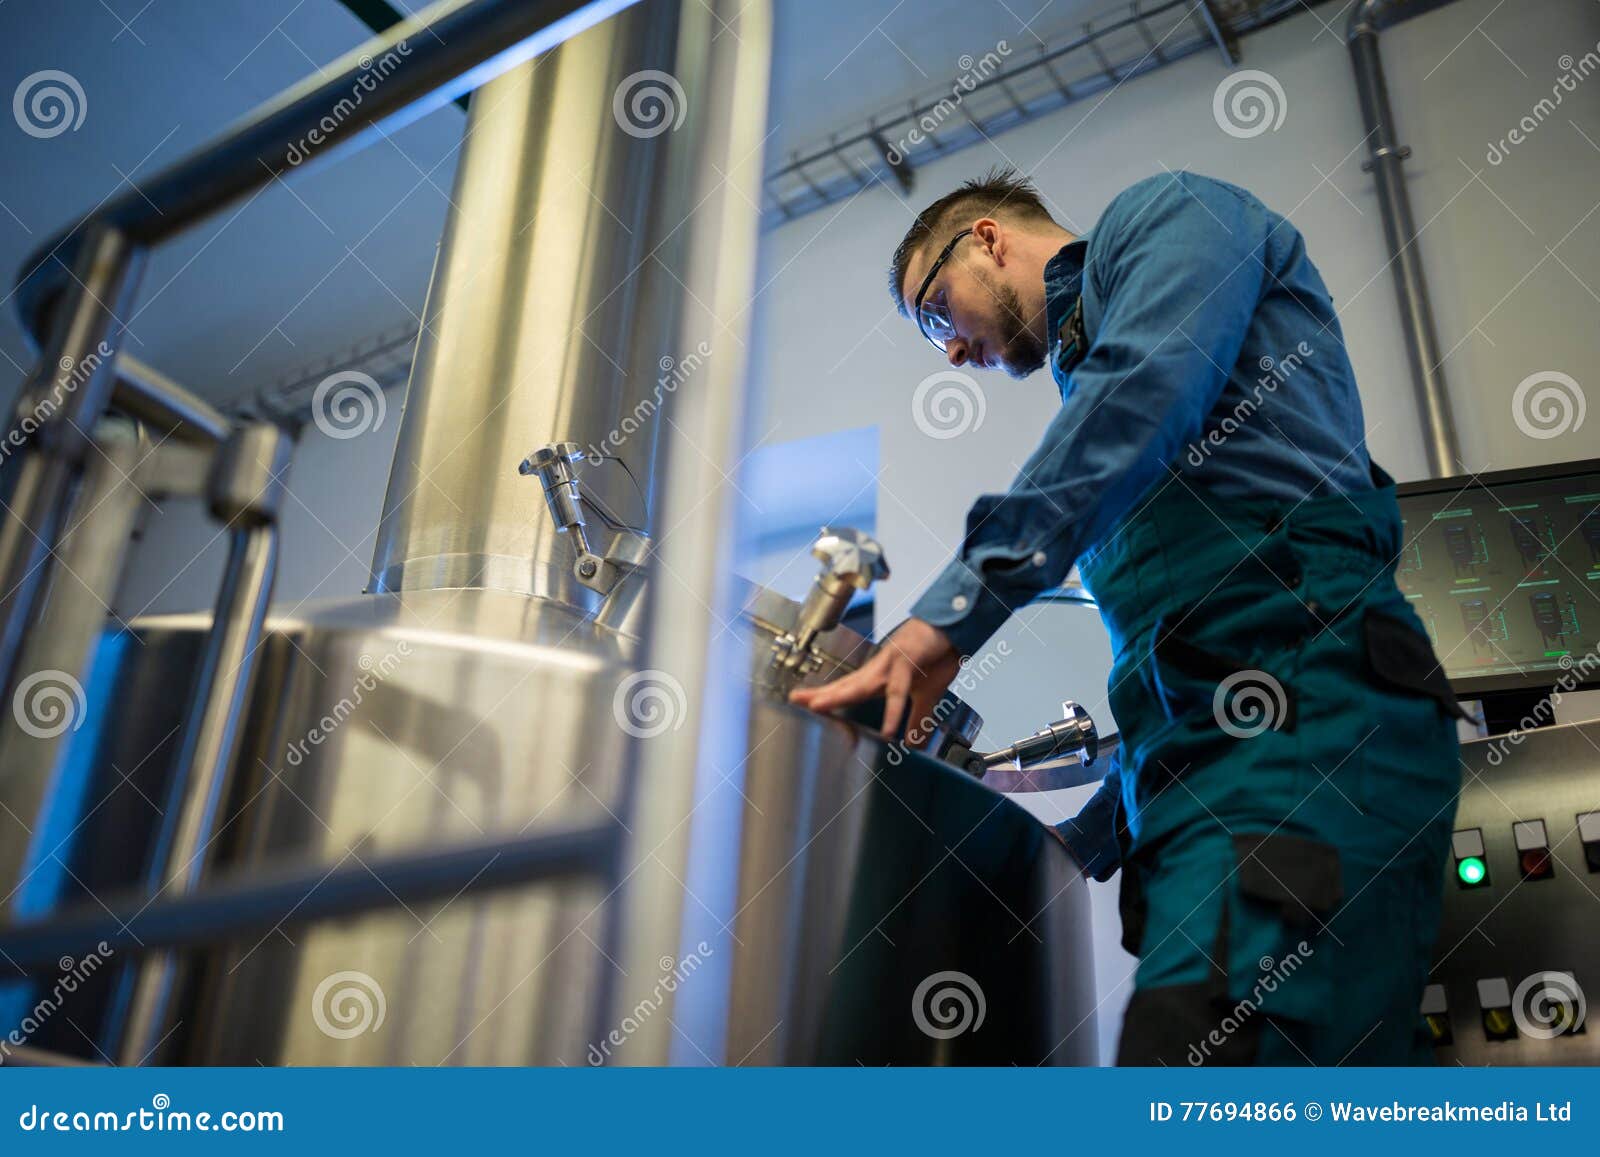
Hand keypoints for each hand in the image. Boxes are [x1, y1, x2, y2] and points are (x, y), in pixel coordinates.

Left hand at [788, 617, 960, 745]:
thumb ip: (916, 720)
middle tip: (794, 701)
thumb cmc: (937, 657)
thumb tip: (912, 744)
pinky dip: (892, 713)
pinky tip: (887, 732)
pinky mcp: (907, 664)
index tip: (802, 704)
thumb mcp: (926, 697)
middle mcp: (878, 671)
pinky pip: (897, 693)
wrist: (954, 633)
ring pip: (860, 685)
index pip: (847, 689)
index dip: (825, 697)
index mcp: (879, 678)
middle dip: (819, 695)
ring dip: (838, 696)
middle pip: (845, 686)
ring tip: (817, 707)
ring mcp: (890, 666)